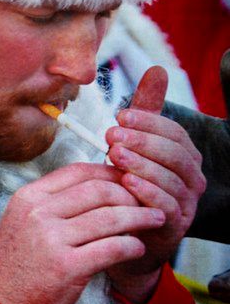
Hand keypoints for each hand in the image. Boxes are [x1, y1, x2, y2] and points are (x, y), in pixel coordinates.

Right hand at [0, 163, 164, 303]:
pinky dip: (132, 246)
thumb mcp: (21, 223)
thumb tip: (93, 188)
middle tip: (146, 201)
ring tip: (154, 219)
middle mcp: (38, 213)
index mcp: (28, 198)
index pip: (78, 171)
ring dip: (140, 217)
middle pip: (99, 190)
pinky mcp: (67, 267)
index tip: (128, 180)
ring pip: (111, 217)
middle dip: (131, 193)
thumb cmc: (13, 267)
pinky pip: (113, 248)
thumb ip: (51, 204)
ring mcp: (52, 239)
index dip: (110, 172)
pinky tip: (138, 248)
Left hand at [105, 66, 206, 302]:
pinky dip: (147, 192)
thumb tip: (157, 69)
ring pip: (171, 179)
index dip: (148, 122)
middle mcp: (191, 178)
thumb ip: (146, 113)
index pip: (173, 132)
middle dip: (143, 141)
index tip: (119, 116)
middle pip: (175, 154)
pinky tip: (126, 182)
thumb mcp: (135, 146)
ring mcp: (186, 203)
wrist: (124, 234)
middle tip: (112, 135)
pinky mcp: (175, 226)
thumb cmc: (129, 186)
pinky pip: (165, 206)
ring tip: (115, 155)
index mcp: (183, 156)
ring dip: (142, 164)